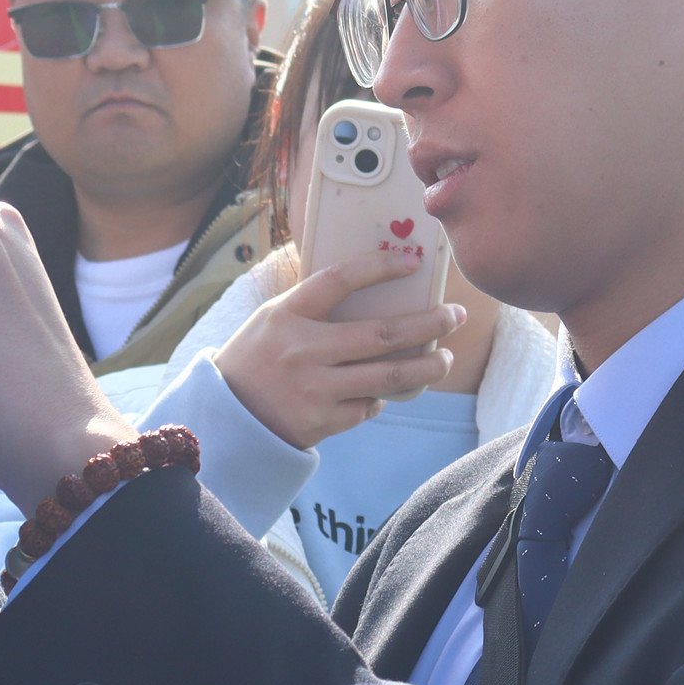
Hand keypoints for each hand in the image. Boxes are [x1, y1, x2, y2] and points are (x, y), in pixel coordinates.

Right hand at [213, 254, 461, 448]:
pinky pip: (370, 405)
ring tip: (445, 358)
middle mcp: (303, 350)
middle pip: (383, 334)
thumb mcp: (275, 319)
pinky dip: (383, 396)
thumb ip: (316, 303)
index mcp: (288, 314)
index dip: (378, 267)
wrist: (227, 417)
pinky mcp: (322, 422)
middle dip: (430, 324)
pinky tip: (385, 390)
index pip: (339, 279)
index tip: (412, 262)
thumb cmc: (258, 357)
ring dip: (426, 366)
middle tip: (456, 316)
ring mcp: (314, 389)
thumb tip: (377, 282)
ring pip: (389, 376)